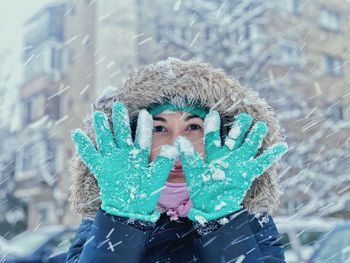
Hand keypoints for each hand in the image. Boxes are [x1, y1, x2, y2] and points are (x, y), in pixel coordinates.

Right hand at [71, 102, 177, 221]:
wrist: (130, 210)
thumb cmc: (145, 195)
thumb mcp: (156, 178)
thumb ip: (163, 163)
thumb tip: (173, 148)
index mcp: (139, 156)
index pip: (141, 138)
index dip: (143, 126)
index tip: (146, 113)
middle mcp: (124, 155)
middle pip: (121, 134)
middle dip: (119, 120)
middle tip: (118, 105)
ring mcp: (112, 161)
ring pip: (106, 140)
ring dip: (102, 129)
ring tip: (98, 114)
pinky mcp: (101, 169)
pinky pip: (90, 156)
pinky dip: (84, 146)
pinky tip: (77, 133)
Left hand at [177, 111, 287, 222]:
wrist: (213, 208)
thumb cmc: (202, 191)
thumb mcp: (194, 172)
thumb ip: (189, 157)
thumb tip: (179, 140)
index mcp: (214, 155)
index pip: (213, 138)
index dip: (213, 127)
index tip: (213, 113)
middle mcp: (228, 156)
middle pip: (235, 139)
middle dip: (239, 128)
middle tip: (243, 116)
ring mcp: (239, 164)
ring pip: (249, 146)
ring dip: (255, 136)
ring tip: (260, 125)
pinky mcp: (248, 173)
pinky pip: (262, 163)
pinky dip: (272, 155)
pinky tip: (282, 145)